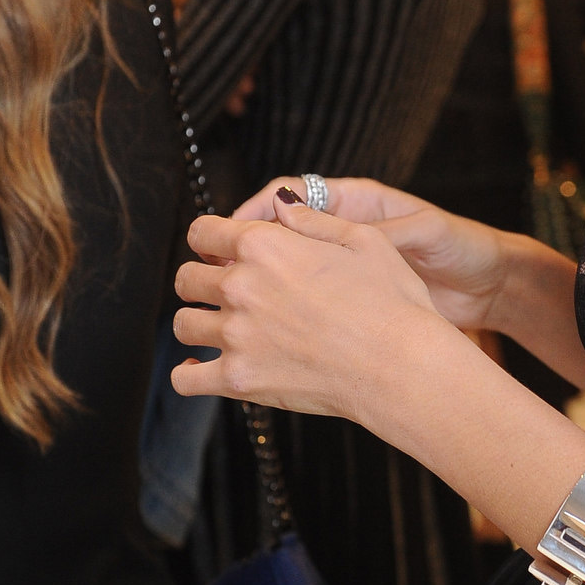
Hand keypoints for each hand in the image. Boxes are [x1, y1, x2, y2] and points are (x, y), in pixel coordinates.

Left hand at [173, 204, 445, 417]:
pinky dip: (188, 375)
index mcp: (265, 245)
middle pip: (186, 278)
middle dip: (200, 281)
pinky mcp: (239, 379)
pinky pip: (185, 379)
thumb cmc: (392, 304)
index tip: (219, 252)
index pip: (202, 232)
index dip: (209, 240)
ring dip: (197, 324)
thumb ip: (312, 220)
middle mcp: (241, 286)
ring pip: (183, 325)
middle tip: (221, 292)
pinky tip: (202, 370)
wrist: (401, 366)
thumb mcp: (364, 240)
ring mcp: (237, 335)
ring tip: (218, 330)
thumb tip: (281, 204)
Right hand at [230, 176, 510, 333]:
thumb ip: (375, 227)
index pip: (292, 198)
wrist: (490, 288)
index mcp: (356, 205)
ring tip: (231, 303)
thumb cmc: (462, 249)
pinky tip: (264, 331)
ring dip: (256, 286)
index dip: (256, 210)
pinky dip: (283, 315)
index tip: (231, 231)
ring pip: (283, 274)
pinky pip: (306, 304)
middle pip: (275, 237)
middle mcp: (342, 237)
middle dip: (243, 252)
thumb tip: (321, 223)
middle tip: (219, 271)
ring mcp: (342, 271)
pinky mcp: (348, 302)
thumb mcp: (423, 231)